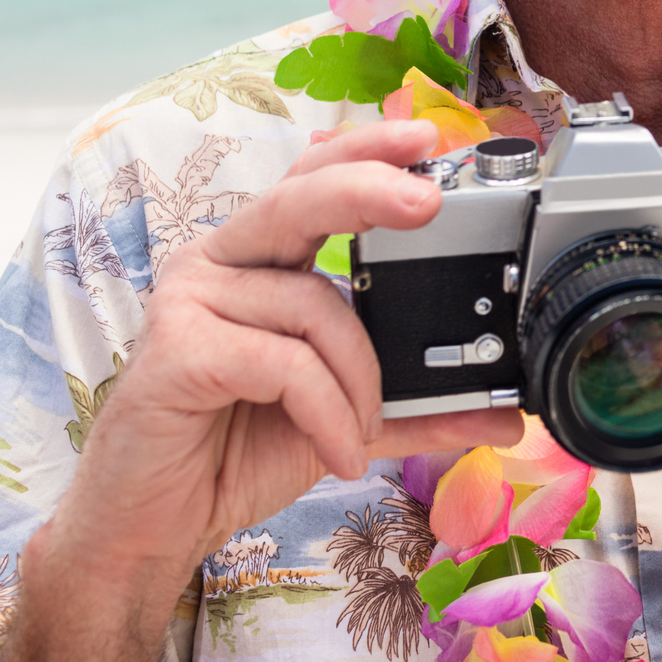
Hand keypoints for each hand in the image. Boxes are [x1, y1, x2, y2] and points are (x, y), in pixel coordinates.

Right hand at [6, 121, 522, 661]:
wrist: (156, 525)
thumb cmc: (236, 452)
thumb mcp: (345, 420)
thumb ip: (418, 409)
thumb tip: (504, 412)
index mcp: (261, 261)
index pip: (313, 179)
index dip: (364, 149)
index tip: (425, 137)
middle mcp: (220, 263)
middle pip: (300, 199)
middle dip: (369, 191)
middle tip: (427, 201)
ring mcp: (190, 299)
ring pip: (314, 305)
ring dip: (359, 380)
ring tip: (360, 431)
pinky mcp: (176, 349)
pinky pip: (284, 362)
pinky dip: (327, 410)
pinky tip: (333, 449)